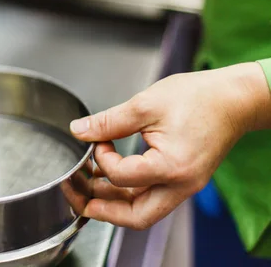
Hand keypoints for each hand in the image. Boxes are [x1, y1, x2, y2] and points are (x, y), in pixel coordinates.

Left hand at [70, 62, 270, 229]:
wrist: (233, 98)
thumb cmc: (197, 98)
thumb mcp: (144, 105)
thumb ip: (108, 121)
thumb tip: (80, 130)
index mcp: (172, 167)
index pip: (122, 176)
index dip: (102, 159)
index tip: (98, 140)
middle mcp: (181, 184)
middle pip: (137, 216)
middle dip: (104, 210)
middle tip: (80, 200)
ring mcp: (185, 185)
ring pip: (145, 209)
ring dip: (116, 202)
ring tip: (92, 189)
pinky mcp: (185, 179)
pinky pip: (154, 196)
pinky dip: (132, 192)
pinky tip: (114, 179)